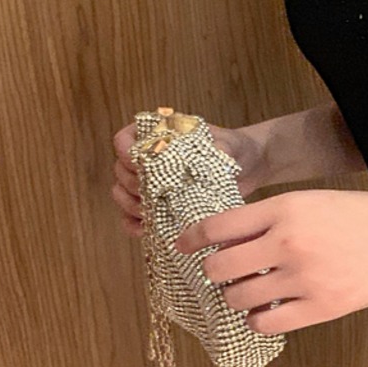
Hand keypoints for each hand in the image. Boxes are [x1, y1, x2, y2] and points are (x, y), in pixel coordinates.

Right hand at [110, 120, 268, 237]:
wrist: (246, 168)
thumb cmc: (234, 150)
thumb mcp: (229, 145)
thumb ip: (220, 147)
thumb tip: (217, 155)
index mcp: (157, 135)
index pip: (125, 140)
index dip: (126, 153)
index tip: (139, 165)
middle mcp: (147, 159)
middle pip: (121, 172)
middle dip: (131, 185)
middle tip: (151, 195)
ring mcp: (151, 184)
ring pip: (123, 195)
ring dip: (130, 206)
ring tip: (149, 214)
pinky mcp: (158, 206)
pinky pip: (133, 218)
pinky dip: (134, 225)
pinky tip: (145, 231)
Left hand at [171, 189, 367, 332]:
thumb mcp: (316, 201)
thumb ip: (273, 217)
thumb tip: (228, 239)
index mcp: (286, 208)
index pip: (217, 226)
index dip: (191, 238)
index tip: (183, 245)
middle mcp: (288, 242)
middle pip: (219, 266)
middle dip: (214, 271)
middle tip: (222, 272)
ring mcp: (304, 278)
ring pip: (238, 298)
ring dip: (235, 297)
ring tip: (247, 292)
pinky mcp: (322, 308)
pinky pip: (266, 323)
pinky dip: (258, 319)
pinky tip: (267, 311)